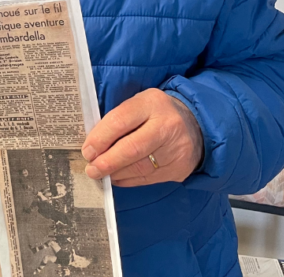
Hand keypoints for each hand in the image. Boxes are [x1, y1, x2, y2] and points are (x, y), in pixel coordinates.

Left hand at [82, 88, 203, 187]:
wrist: (196, 124)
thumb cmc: (156, 113)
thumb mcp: (140, 104)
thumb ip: (119, 118)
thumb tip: (93, 144)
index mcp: (152, 103)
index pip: (120, 120)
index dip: (100, 138)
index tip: (87, 151)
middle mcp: (167, 125)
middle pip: (132, 148)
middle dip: (107, 162)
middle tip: (91, 169)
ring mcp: (176, 149)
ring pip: (140, 167)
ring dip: (116, 173)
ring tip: (102, 174)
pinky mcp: (179, 168)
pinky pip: (148, 178)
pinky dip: (128, 180)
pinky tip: (117, 177)